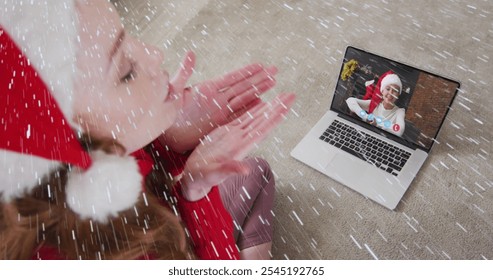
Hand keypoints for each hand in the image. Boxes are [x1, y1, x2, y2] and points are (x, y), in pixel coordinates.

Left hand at [160, 51, 277, 152]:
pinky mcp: (219, 123)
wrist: (165, 135)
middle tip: (275, 71)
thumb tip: (190, 54)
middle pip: (242, 87)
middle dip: (258, 79)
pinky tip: (261, 105)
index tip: (260, 66)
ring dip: (258, 92)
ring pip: (243, 99)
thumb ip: (183, 74)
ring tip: (273, 83)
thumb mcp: (174, 91)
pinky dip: (250, 110)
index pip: (231, 79)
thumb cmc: (166, 111)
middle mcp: (216, 99)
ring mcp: (219, 111)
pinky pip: (238, 115)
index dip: (246, 72)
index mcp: (207, 90)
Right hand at [179, 93, 295, 200]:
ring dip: (268, 107)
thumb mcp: (214, 174)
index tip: (286, 107)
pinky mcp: (225, 133)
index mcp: (240, 147)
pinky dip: (252, 109)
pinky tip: (260, 102)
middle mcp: (241, 140)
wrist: (193, 177)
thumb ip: (230, 169)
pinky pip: (242, 118)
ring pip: (255, 118)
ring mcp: (234, 136)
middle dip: (277, 108)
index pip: (262, 129)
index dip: (274, 118)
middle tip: (291, 95)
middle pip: (263, 120)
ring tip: (281, 96)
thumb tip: (245, 169)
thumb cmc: (202, 177)